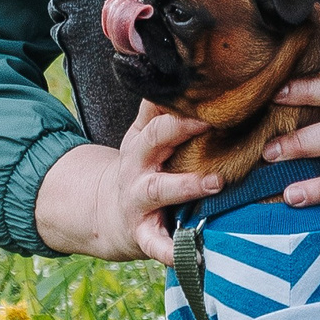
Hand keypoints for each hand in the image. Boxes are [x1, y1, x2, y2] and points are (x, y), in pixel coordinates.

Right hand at [33, 102, 220, 262]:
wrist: (104, 213)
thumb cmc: (140, 168)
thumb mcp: (143, 136)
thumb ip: (160, 109)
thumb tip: (181, 65)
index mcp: (143, 140)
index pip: (161, 114)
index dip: (185, 105)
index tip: (216, 96)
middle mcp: (138, 166)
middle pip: (155, 141)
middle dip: (182, 131)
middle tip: (216, 123)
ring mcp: (138, 199)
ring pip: (159, 189)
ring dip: (186, 186)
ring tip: (215, 183)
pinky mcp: (141, 233)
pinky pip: (156, 243)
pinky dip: (171, 250)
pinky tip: (190, 254)